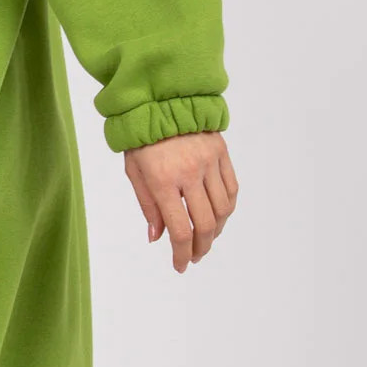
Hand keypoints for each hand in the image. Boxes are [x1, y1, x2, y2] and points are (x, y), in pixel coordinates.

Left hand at [122, 130, 237, 272]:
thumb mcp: (134, 172)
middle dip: (201, 247)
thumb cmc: (142, 138)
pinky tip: (219, 217)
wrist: (162, 100)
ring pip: (223, 209)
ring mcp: (209, 162)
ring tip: (206, 239)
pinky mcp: (222, 153)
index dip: (181, 254)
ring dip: (217, 231)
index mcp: (163, 180)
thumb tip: (158, 238)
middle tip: (195, 257)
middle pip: (205, 224)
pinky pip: (232, 189)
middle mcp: (190, 173)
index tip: (180, 266)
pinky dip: (227, 208)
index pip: (179, 229)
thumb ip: (148, 206)